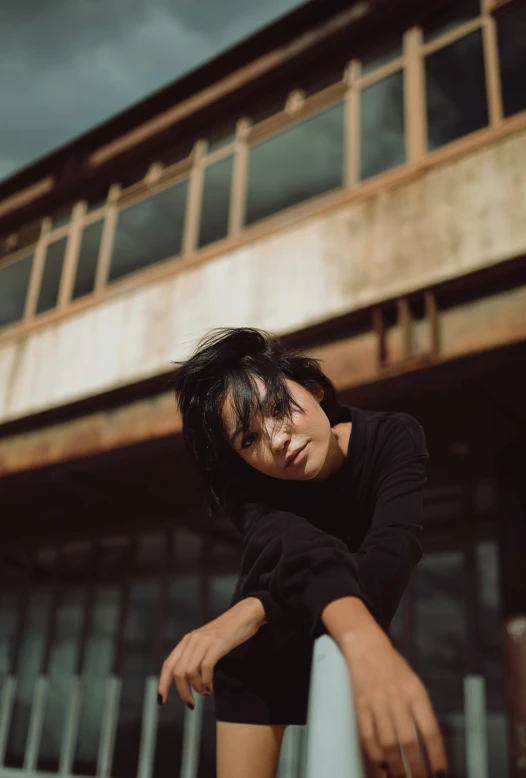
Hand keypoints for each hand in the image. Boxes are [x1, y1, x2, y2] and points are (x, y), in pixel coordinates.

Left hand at [157, 597, 264, 708]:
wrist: (244, 615)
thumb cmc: (227, 632)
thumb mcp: (206, 642)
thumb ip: (196, 655)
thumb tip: (188, 679)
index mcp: (187, 640)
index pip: (168, 664)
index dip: (162, 683)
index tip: (161, 700)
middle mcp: (192, 640)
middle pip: (178, 672)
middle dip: (183, 692)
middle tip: (191, 704)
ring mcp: (204, 641)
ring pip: (190, 672)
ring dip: (196, 688)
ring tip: (205, 692)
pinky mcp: (217, 644)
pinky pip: (206, 668)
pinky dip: (207, 682)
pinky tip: (211, 687)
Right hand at [341, 629, 447, 777]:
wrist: (366, 648)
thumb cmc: (393, 668)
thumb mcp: (414, 684)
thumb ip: (422, 711)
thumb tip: (430, 745)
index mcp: (415, 693)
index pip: (430, 731)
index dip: (437, 756)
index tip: (441, 772)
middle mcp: (397, 699)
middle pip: (409, 742)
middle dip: (416, 769)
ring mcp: (377, 703)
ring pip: (388, 743)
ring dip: (396, 767)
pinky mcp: (360, 706)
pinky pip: (368, 736)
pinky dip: (375, 755)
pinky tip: (381, 766)